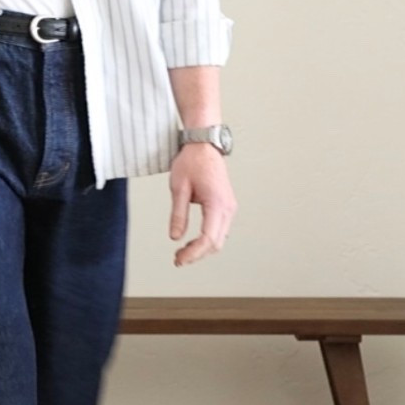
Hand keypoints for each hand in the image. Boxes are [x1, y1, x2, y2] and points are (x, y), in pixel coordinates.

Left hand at [168, 144, 236, 267]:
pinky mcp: (226, 205)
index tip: (179, 260)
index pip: (208, 238)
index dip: (193, 253)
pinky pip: (220, 229)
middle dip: (197, 255)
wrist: (204, 144)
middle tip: (178, 259)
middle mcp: (227, 207)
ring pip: (219, 238)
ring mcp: (229, 207)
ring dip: (203, 248)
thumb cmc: (192, 161)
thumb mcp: (178, 188)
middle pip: (216, 243)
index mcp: (217, 203)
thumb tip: (175, 237)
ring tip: (183, 252)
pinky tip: (193, 241)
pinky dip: (208, 239)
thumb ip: (177, 214)